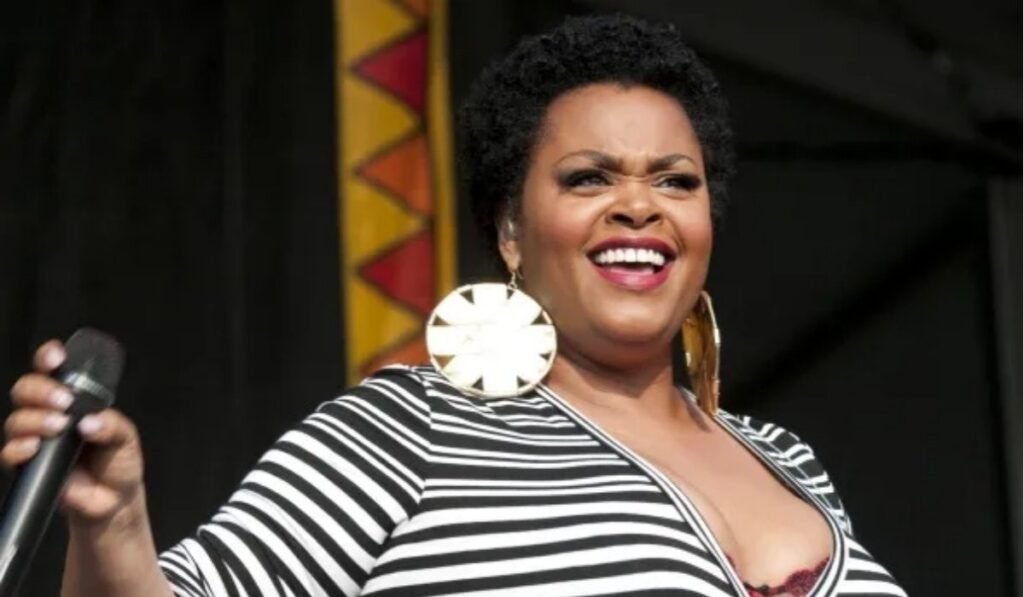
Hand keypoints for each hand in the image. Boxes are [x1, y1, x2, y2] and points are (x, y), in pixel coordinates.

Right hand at [2, 340, 145, 524]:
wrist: (114, 500)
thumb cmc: (118, 462)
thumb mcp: (126, 438)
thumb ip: (112, 426)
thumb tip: (89, 422)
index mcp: (74, 400)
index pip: (53, 371)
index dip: (48, 357)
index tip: (56, 358)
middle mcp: (49, 414)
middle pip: (26, 389)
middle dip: (40, 390)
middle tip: (63, 401)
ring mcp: (35, 438)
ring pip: (16, 418)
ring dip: (34, 419)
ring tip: (58, 427)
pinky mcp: (27, 464)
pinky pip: (9, 452)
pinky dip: (19, 447)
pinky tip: (35, 448)